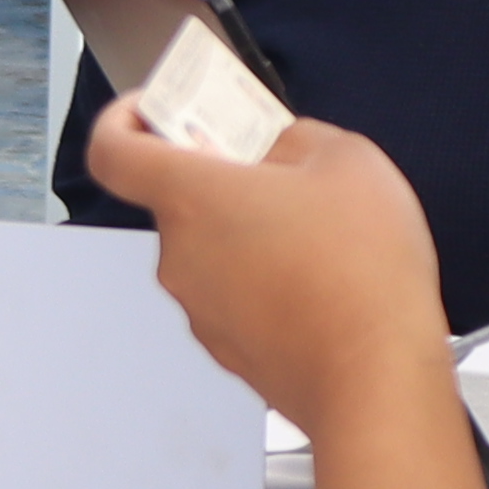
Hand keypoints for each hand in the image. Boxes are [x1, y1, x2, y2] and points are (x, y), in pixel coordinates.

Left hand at [79, 99, 448, 429]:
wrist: (376, 378)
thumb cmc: (357, 270)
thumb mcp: (345, 160)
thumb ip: (296, 138)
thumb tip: (278, 150)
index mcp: (190, 198)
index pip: (112, 151)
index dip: (123, 120)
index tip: (154, 111)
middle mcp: (180, 258)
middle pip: (181, 202)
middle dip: (227, 181)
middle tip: (285, 173)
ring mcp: (201, 311)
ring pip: (215, 251)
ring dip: (254, 234)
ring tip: (324, 235)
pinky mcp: (231, 351)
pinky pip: (239, 297)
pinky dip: (269, 282)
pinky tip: (326, 281)